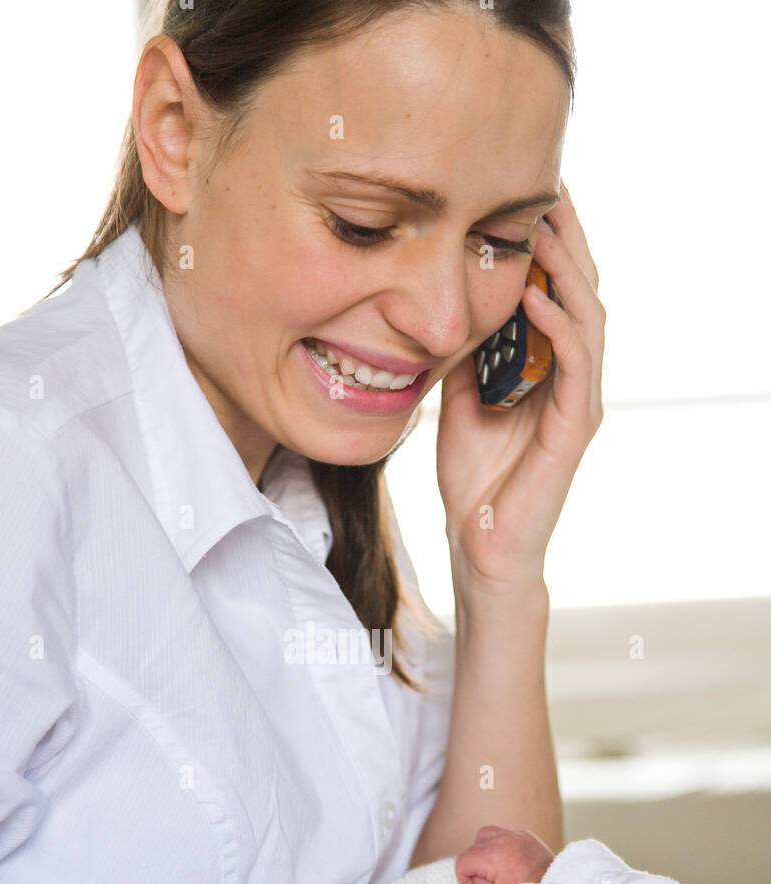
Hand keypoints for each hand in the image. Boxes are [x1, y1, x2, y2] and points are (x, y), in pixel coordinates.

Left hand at [435, 184, 604, 597]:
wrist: (480, 545)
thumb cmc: (473, 479)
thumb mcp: (458, 396)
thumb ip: (466, 350)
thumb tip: (448, 300)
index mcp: (547, 363)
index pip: (557, 286)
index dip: (547, 239)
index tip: (521, 190)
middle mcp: (572, 374)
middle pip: (581, 287)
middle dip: (565, 235)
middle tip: (544, 184)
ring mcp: (578, 398)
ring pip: (587, 315)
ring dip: (565, 266)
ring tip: (541, 224)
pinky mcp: (575, 425)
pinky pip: (575, 362)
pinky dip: (557, 324)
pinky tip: (533, 294)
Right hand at [456, 824, 554, 883]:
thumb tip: (469, 878)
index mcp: (492, 857)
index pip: (462, 861)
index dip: (464, 877)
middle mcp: (502, 840)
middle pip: (471, 848)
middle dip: (474, 865)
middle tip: (486, 880)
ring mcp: (515, 835)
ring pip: (485, 835)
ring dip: (484, 849)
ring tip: (494, 866)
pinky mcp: (526, 835)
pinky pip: (504, 834)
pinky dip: (501, 845)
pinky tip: (507, 859)